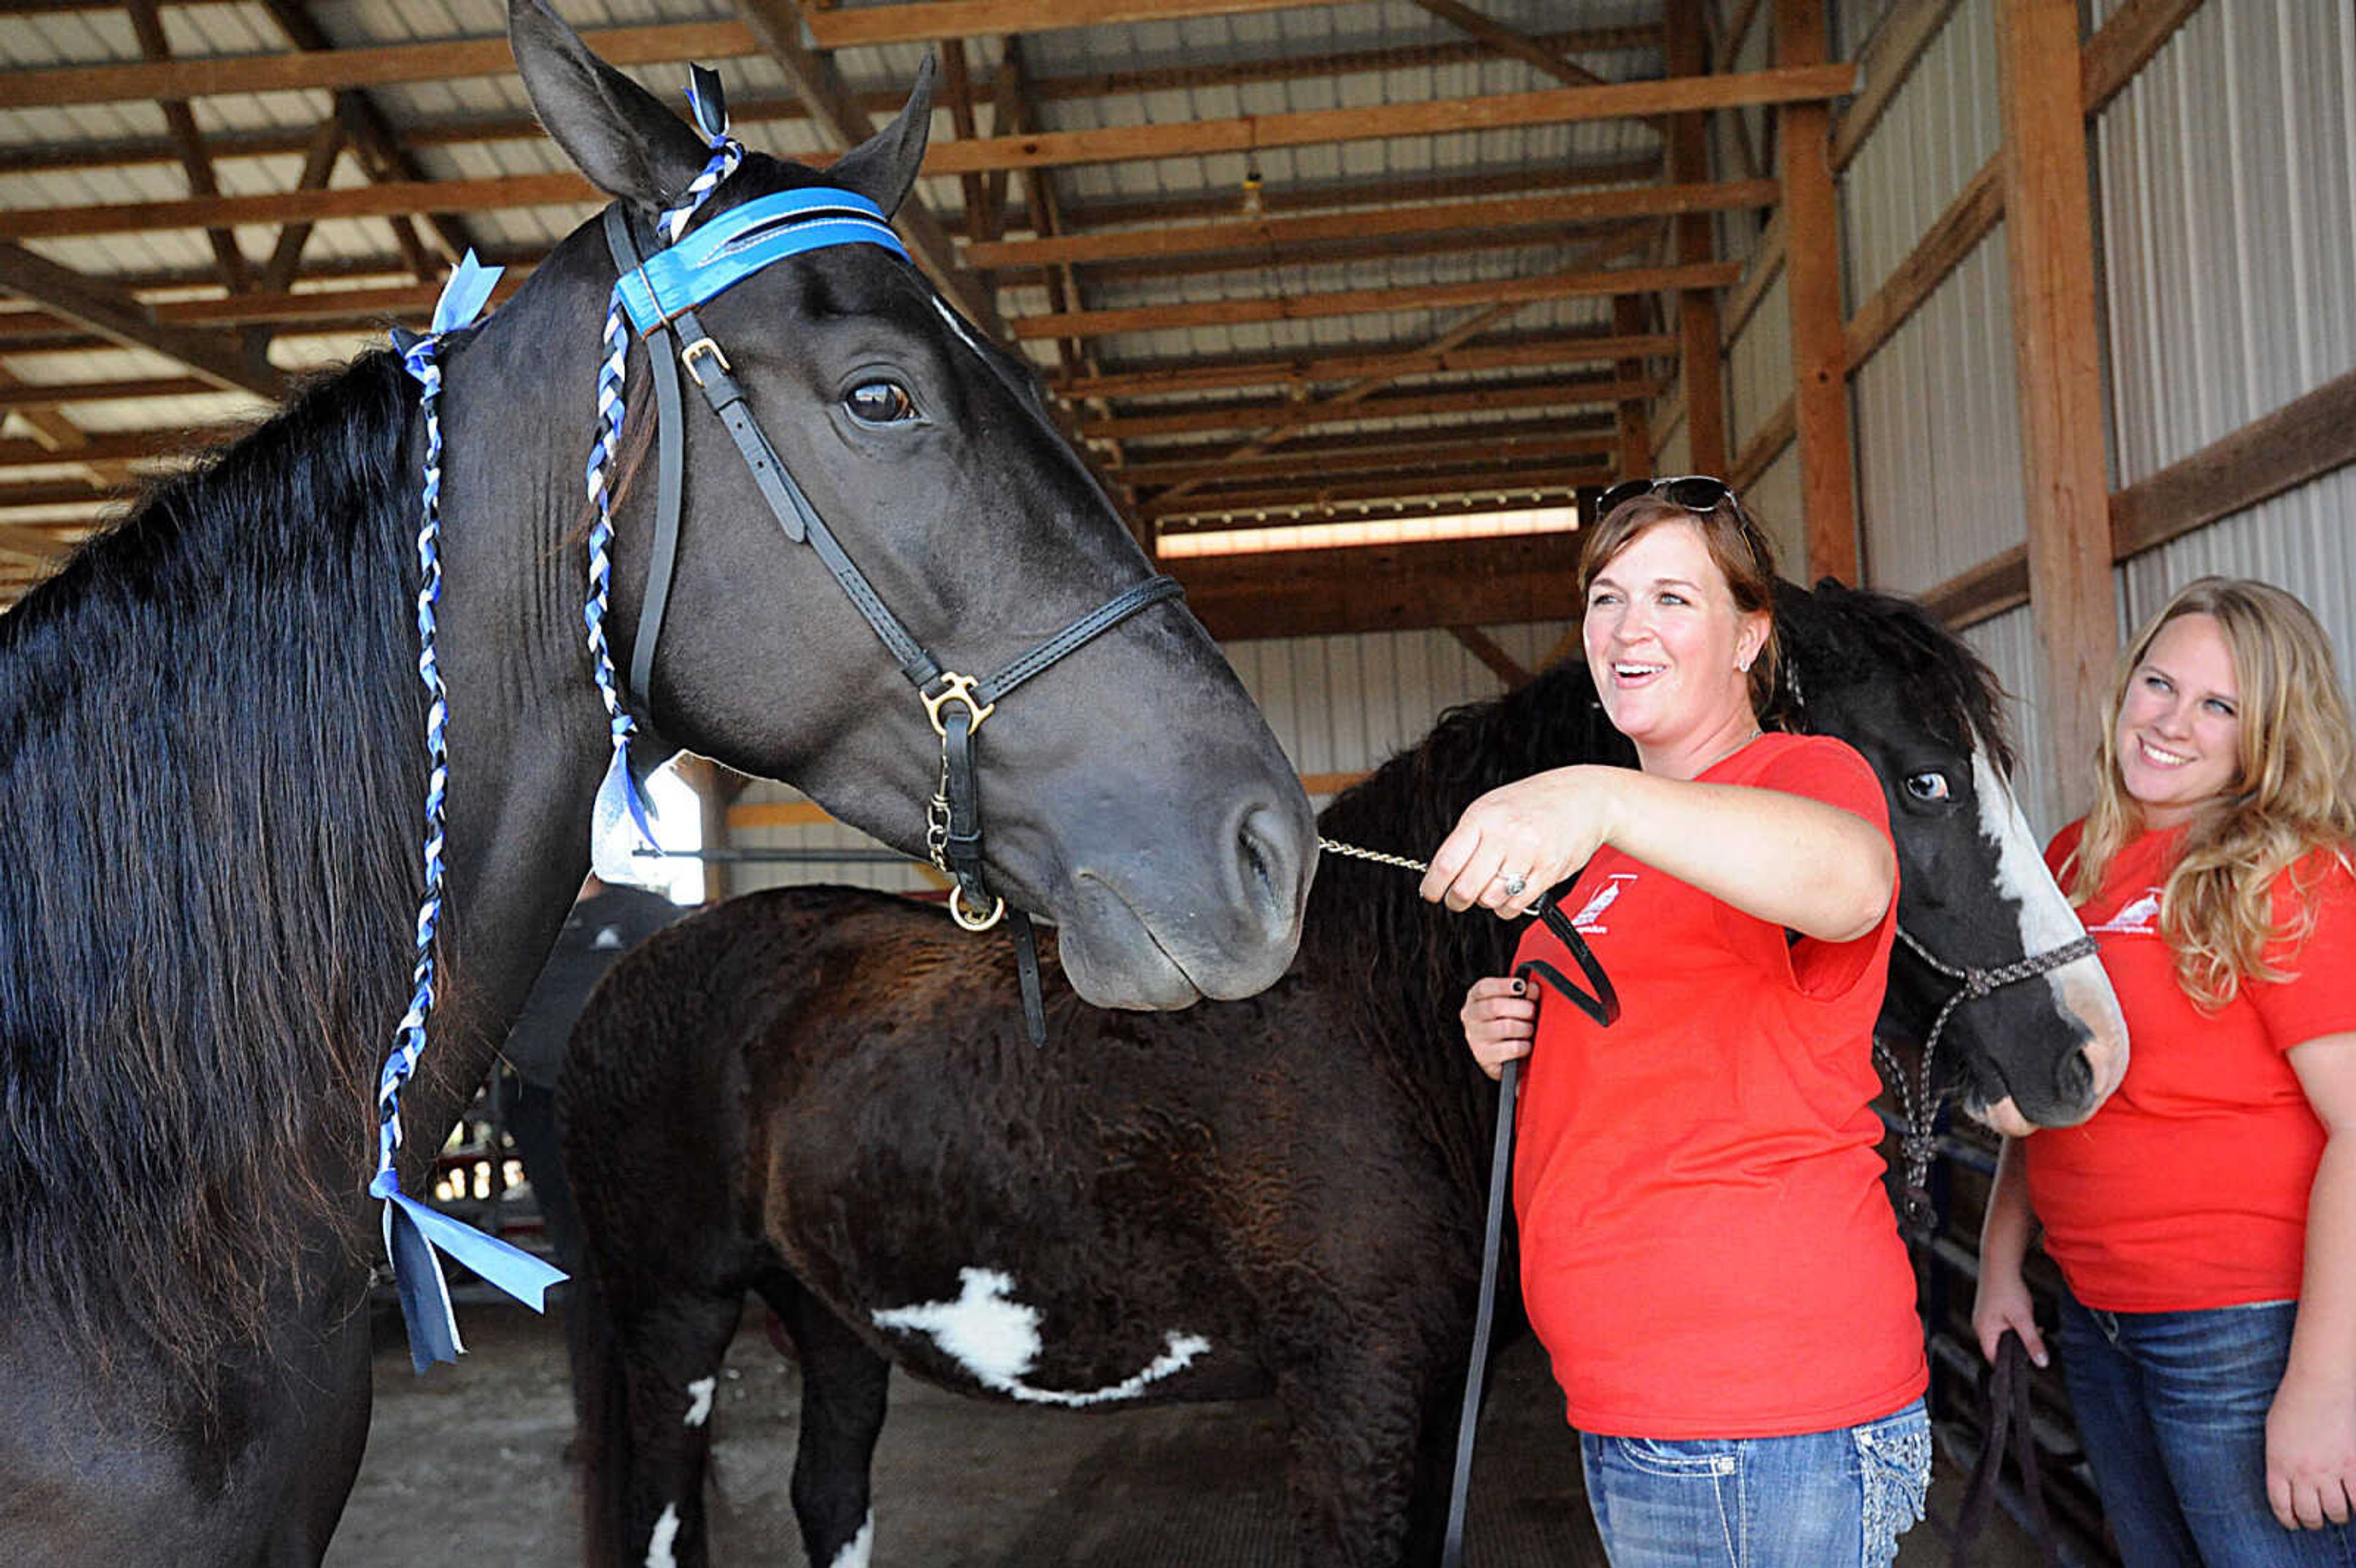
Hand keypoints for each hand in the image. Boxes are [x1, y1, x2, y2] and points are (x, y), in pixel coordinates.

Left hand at [1420, 767, 1613, 919]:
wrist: (1583, 797)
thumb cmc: (1533, 802)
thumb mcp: (1490, 808)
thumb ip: (1467, 838)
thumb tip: (1442, 873)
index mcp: (1482, 817)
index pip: (1445, 863)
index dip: (1433, 886)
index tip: (1431, 893)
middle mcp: (1504, 835)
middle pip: (1466, 888)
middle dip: (1456, 901)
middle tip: (1457, 899)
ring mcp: (1529, 854)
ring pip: (1490, 899)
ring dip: (1485, 901)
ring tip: (1490, 888)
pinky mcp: (1549, 871)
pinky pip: (1517, 904)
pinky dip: (1507, 906)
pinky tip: (1509, 892)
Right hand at [1460, 976, 1534, 1081]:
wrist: (1499, 1057)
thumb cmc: (1506, 1023)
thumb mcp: (1510, 1004)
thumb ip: (1522, 993)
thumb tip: (1532, 988)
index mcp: (1474, 999)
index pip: (1484, 988)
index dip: (1504, 985)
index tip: (1522, 985)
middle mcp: (1470, 1017)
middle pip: (1495, 1006)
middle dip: (1521, 1007)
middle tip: (1532, 1011)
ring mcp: (1475, 1038)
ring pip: (1506, 1027)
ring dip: (1525, 1027)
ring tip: (1529, 1029)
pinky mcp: (1485, 1057)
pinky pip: (1512, 1048)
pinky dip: (1525, 1046)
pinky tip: (1526, 1045)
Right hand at [1970, 1266, 2047, 1368]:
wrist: (2000, 1263)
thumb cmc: (2007, 1289)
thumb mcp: (2024, 1318)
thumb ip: (2032, 1342)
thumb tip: (2041, 1362)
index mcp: (1984, 1331)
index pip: (1994, 1359)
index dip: (2010, 1363)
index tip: (2028, 1359)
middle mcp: (1980, 1326)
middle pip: (1998, 1347)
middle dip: (2018, 1346)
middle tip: (2034, 1338)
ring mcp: (1984, 1317)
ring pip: (2002, 1335)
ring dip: (2018, 1333)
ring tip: (2031, 1324)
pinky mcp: (1989, 1310)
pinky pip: (2002, 1325)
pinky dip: (2015, 1325)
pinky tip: (2025, 1317)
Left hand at [2267, 1373, 2355, 1528]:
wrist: (2318, 1384)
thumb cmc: (2293, 1403)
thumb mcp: (2274, 1434)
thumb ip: (2279, 1460)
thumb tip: (2285, 1482)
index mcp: (2278, 1465)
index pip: (2281, 1505)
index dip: (2289, 1520)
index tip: (2294, 1524)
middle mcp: (2302, 1472)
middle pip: (2309, 1513)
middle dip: (2313, 1521)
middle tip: (2317, 1520)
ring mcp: (2329, 1470)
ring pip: (2336, 1511)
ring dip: (2338, 1516)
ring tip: (2338, 1512)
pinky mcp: (2353, 1465)